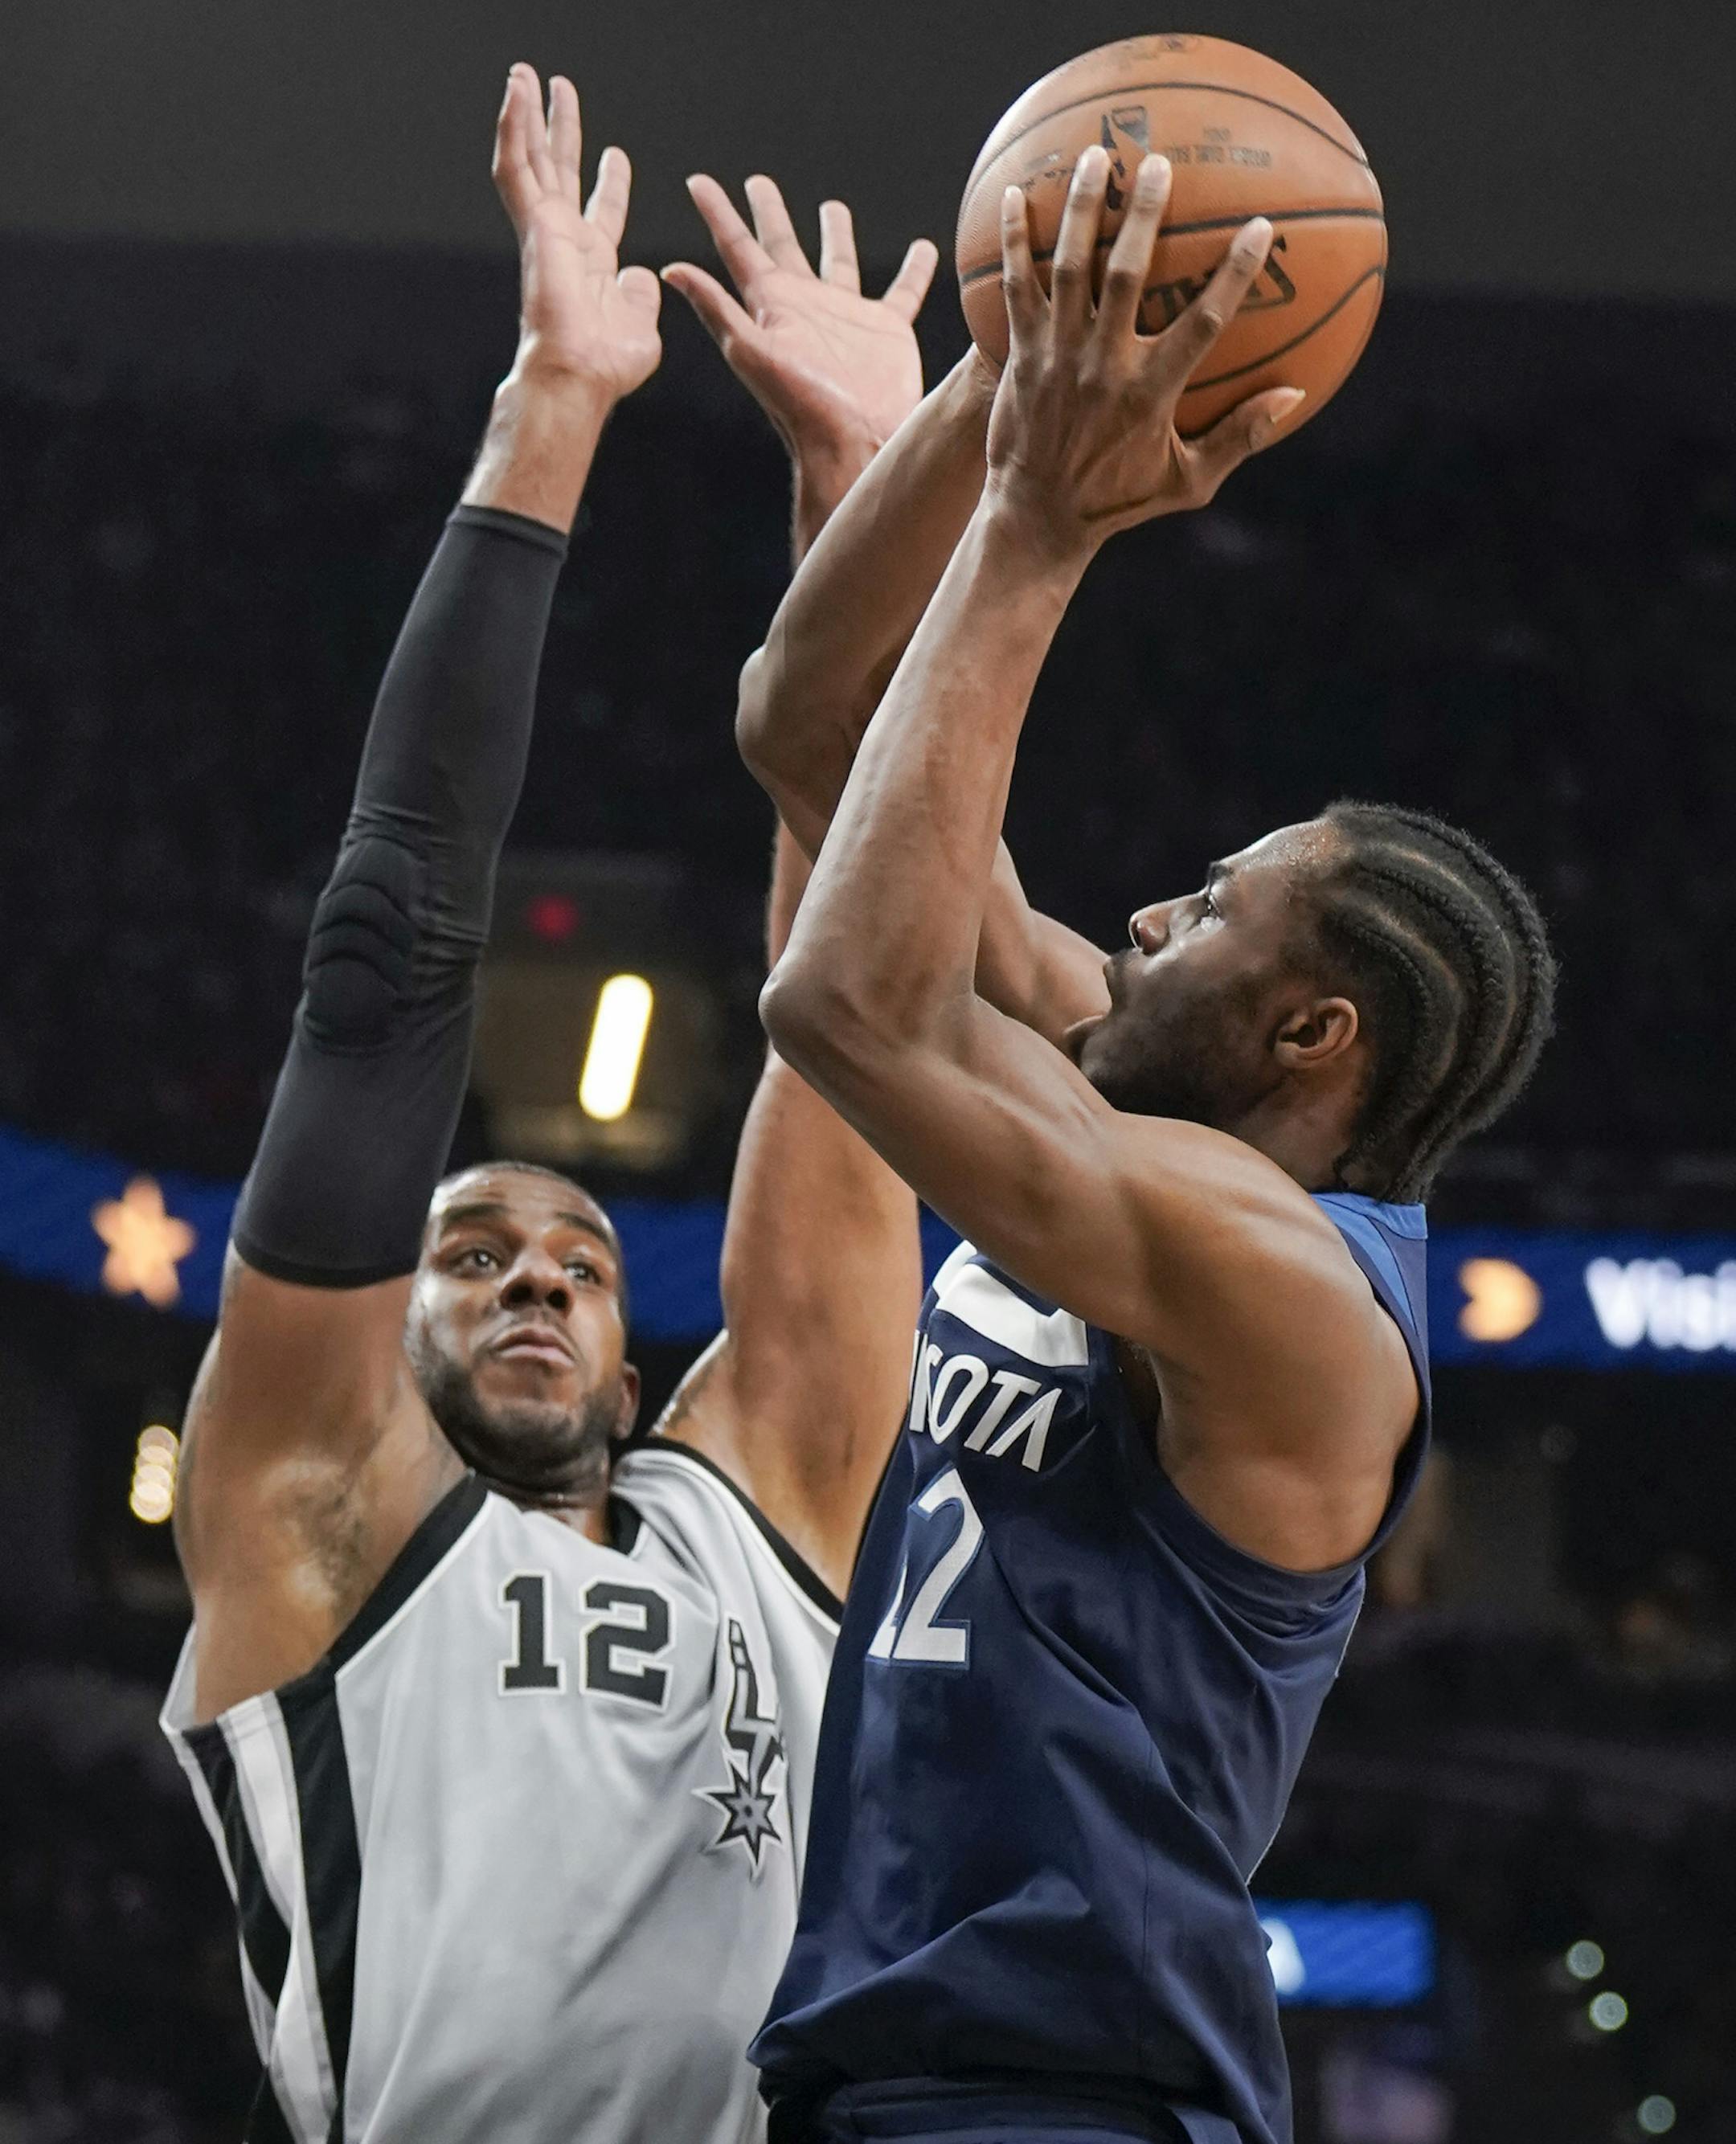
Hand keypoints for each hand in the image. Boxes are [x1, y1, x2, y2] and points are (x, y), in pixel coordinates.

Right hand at [492, 64, 660, 404]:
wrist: (580, 371)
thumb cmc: (607, 364)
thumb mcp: (641, 325)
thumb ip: (642, 297)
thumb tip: (641, 274)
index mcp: (592, 264)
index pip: (602, 212)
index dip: (611, 183)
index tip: (616, 155)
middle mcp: (565, 242)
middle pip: (561, 173)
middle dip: (562, 132)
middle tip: (560, 93)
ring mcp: (544, 230)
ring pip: (531, 159)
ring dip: (527, 116)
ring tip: (525, 75)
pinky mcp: (531, 223)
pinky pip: (515, 167)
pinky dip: (512, 128)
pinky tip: (514, 94)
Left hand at [663, 175, 936, 465]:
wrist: (854, 441)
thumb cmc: (798, 403)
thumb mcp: (749, 350)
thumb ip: (715, 307)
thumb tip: (669, 269)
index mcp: (771, 304)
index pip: (737, 248)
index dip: (717, 213)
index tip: (697, 182)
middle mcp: (806, 304)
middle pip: (783, 246)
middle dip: (770, 213)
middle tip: (759, 181)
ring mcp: (846, 316)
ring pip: (839, 262)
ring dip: (835, 233)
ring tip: (832, 206)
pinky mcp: (886, 330)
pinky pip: (903, 291)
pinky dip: (914, 270)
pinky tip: (924, 248)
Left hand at [984, 147, 1304, 563]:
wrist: (1034, 521)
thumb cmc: (1116, 503)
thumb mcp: (1187, 483)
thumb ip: (1239, 438)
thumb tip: (1295, 397)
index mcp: (1151, 394)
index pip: (1202, 323)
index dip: (1233, 275)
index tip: (1259, 227)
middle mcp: (1103, 368)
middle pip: (1127, 277)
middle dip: (1143, 217)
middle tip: (1158, 164)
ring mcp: (1057, 358)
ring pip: (1069, 270)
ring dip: (1079, 210)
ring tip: (1092, 156)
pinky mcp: (1019, 357)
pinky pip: (1014, 289)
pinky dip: (1013, 241)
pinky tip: (1013, 193)